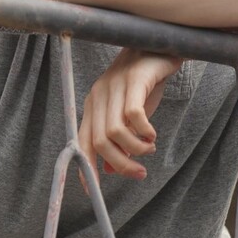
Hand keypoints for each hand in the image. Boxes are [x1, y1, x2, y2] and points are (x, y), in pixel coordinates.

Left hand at [78, 48, 184, 181]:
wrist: (157, 46)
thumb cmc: (143, 84)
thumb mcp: (129, 115)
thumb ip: (119, 139)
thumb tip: (110, 170)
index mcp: (93, 106)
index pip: (81, 142)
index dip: (84, 167)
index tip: (91, 191)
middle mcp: (98, 97)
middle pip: (99, 142)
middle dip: (120, 165)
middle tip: (140, 172)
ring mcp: (114, 87)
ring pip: (114, 131)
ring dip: (135, 148)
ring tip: (150, 148)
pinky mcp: (133, 80)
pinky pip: (133, 114)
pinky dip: (143, 131)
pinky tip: (152, 134)